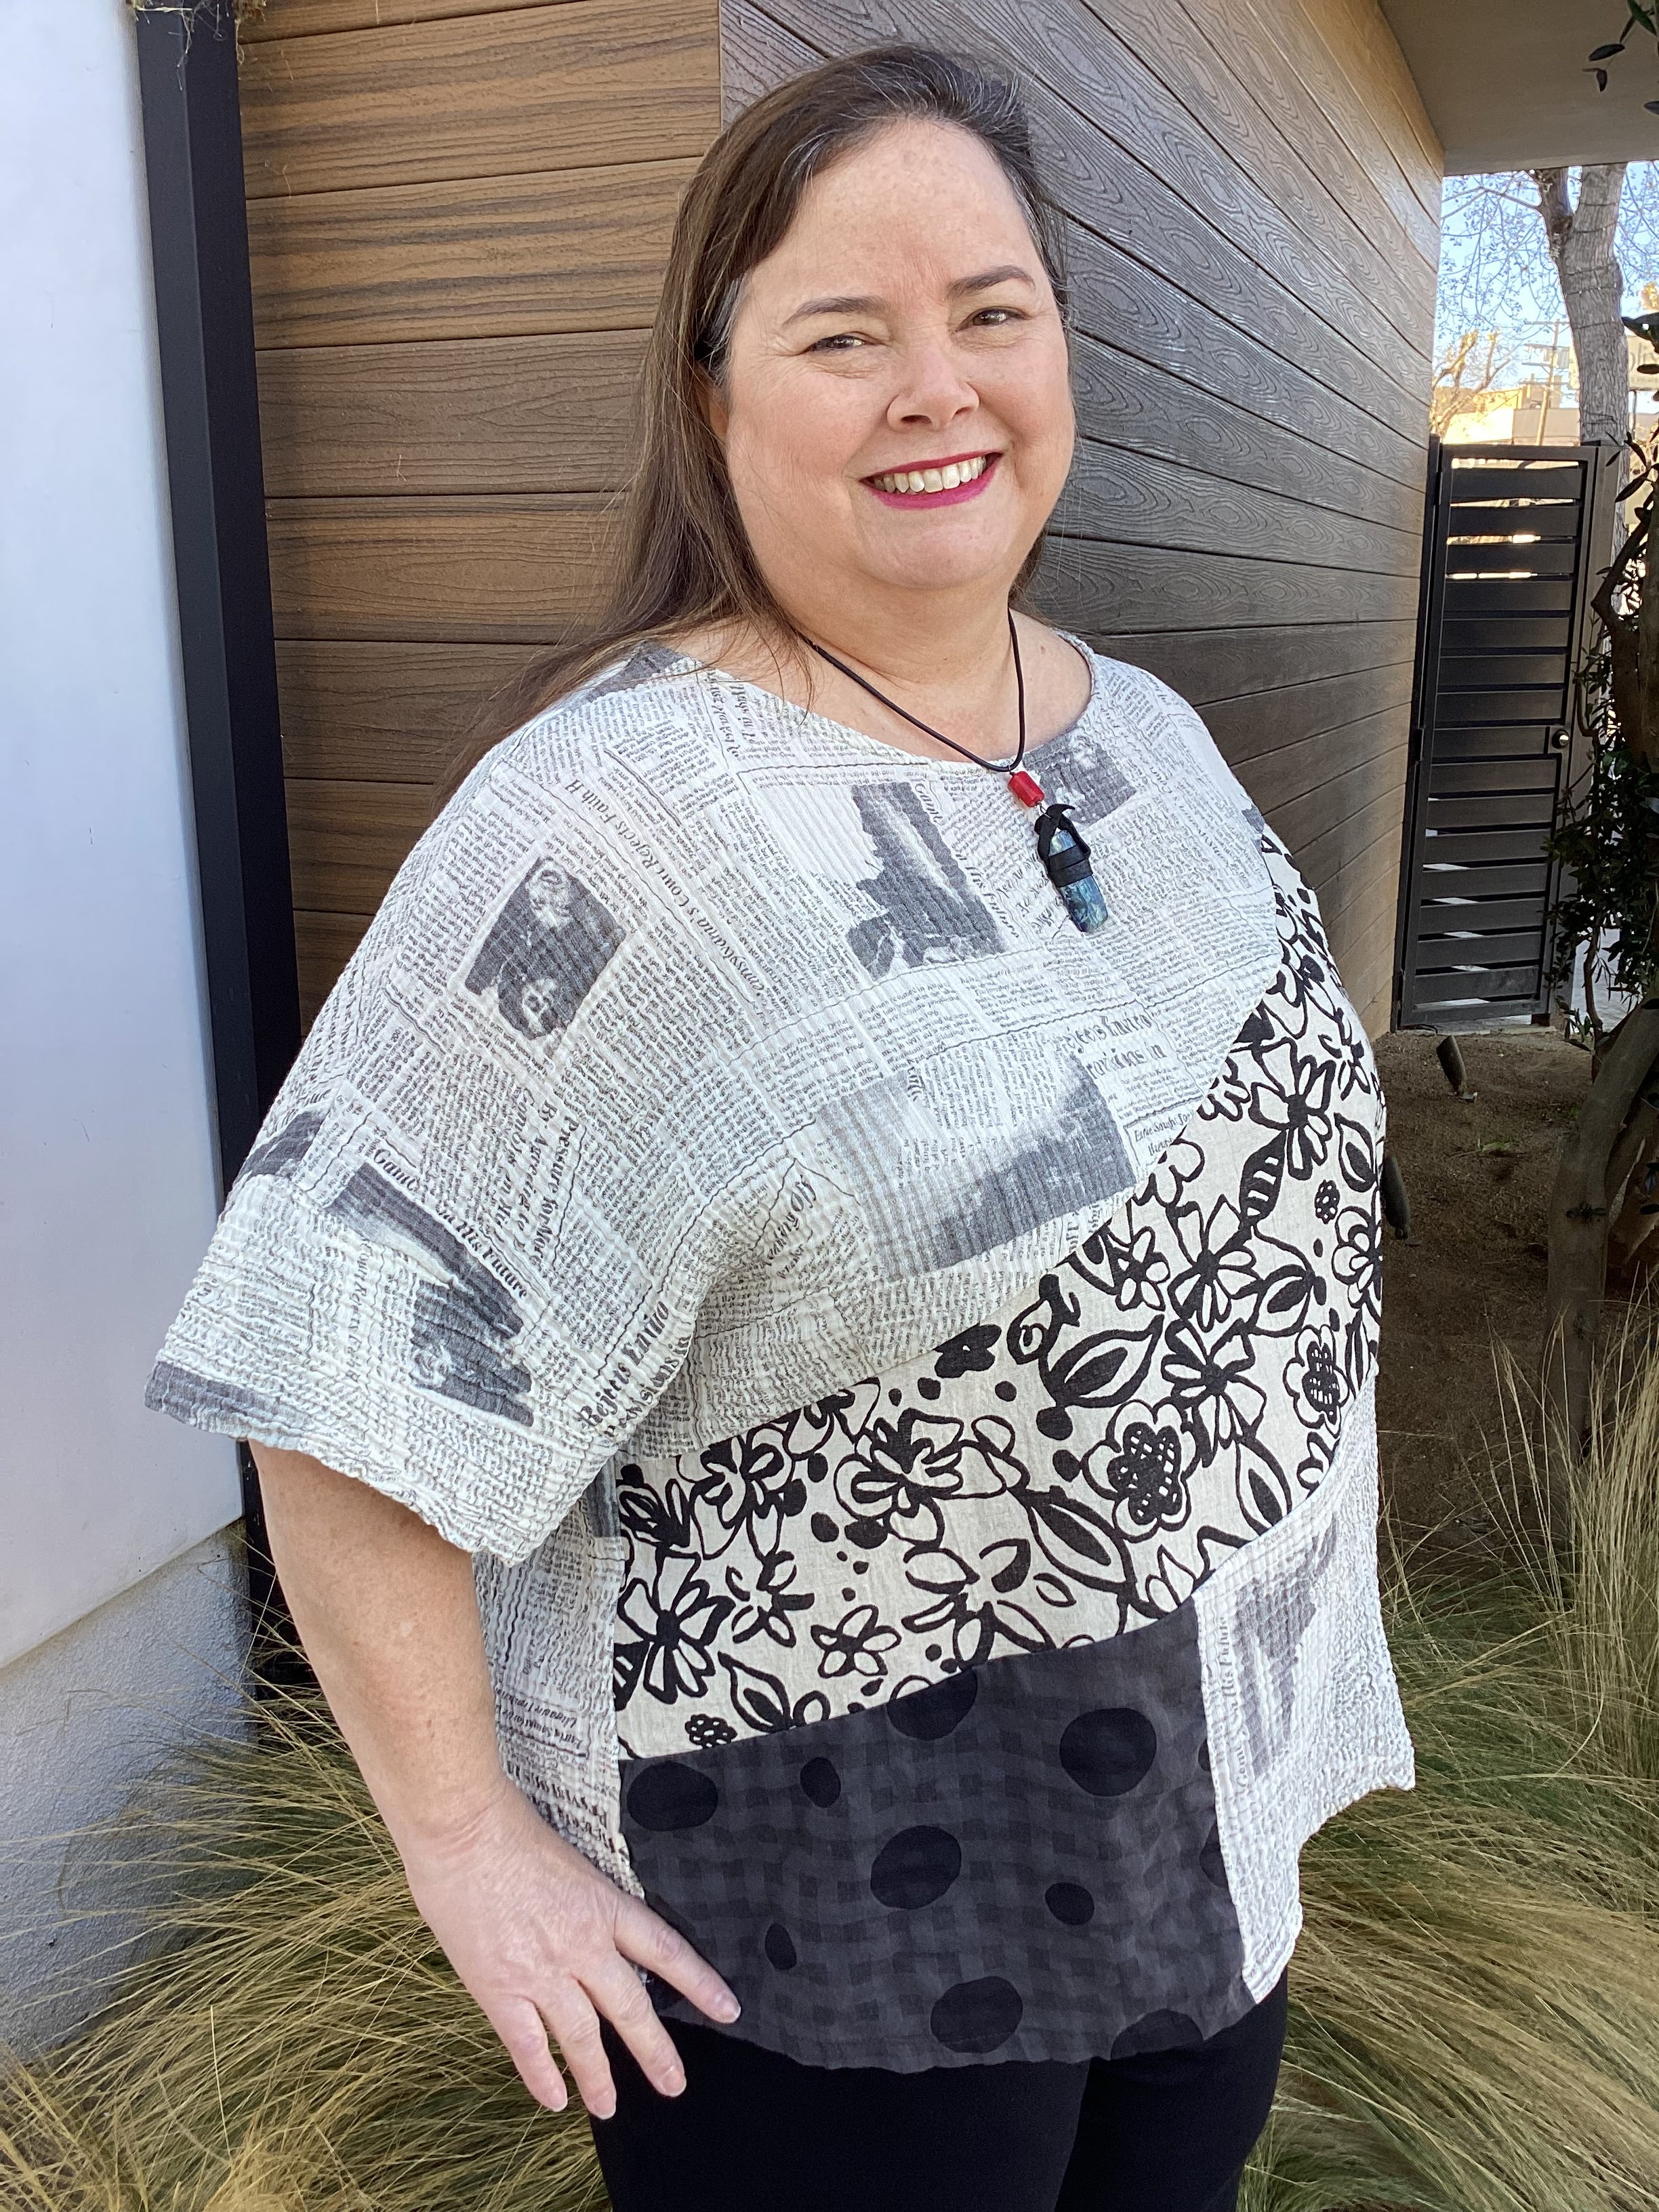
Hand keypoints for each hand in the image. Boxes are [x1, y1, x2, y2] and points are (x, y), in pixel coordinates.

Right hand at [400, 1784, 740, 2118]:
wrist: (461, 1828)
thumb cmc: (508, 1828)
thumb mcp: (568, 1860)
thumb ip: (581, 1902)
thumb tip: (585, 1929)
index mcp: (603, 1905)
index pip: (665, 1950)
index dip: (699, 1982)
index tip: (727, 2009)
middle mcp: (581, 1945)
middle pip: (630, 2007)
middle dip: (655, 2051)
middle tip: (674, 2084)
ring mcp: (541, 1971)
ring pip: (582, 2037)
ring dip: (598, 2077)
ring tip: (608, 2107)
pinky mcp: (499, 1989)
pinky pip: (528, 2046)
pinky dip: (541, 2076)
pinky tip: (554, 2100)